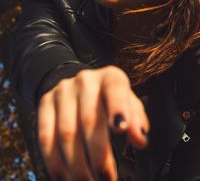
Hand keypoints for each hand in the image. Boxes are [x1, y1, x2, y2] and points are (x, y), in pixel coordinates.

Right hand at [38, 65, 148, 180]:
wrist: (80, 85)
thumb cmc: (109, 98)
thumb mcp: (128, 102)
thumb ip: (136, 118)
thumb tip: (139, 139)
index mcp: (110, 77)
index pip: (115, 89)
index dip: (118, 109)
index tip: (122, 131)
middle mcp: (85, 81)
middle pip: (89, 120)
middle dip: (98, 157)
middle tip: (106, 179)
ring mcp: (62, 91)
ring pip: (66, 133)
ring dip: (77, 166)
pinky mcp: (45, 103)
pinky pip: (46, 137)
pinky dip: (55, 163)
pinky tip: (65, 177)